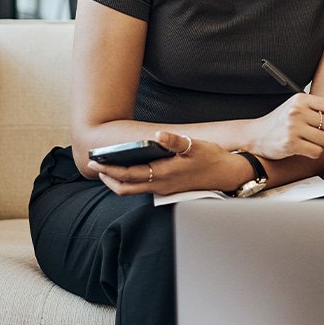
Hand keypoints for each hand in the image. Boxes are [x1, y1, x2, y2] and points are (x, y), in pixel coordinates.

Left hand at [87, 130, 227, 195]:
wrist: (228, 175)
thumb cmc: (211, 158)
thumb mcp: (195, 146)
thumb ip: (175, 141)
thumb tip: (158, 135)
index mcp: (163, 174)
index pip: (128, 175)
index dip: (109, 170)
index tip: (95, 162)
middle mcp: (161, 186)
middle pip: (125, 188)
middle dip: (108, 178)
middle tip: (95, 166)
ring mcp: (164, 190)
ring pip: (133, 190)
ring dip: (118, 180)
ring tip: (108, 167)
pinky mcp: (169, 189)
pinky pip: (143, 188)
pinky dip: (131, 181)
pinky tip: (130, 169)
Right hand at [248, 93, 323, 159]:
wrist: (256, 135)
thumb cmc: (280, 122)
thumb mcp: (299, 107)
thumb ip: (323, 105)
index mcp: (301, 99)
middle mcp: (297, 111)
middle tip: (316, 134)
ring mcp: (293, 128)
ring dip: (321, 144)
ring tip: (308, 141)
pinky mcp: (290, 144)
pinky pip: (317, 152)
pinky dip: (314, 153)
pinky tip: (304, 148)